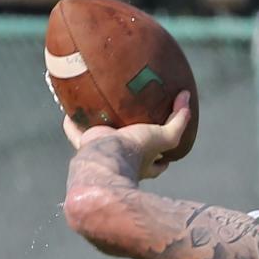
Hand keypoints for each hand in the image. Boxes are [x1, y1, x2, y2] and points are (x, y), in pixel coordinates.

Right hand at [62, 90, 190, 179]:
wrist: (106, 157)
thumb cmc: (137, 150)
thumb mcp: (166, 137)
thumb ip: (179, 120)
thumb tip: (186, 96)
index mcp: (142, 162)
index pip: (158, 160)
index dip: (162, 151)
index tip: (165, 137)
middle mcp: (123, 159)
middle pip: (128, 145)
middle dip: (129, 134)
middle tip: (131, 115)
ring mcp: (102, 152)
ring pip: (101, 137)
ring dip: (100, 124)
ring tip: (101, 106)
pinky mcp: (84, 144)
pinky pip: (75, 130)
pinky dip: (72, 121)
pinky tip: (71, 107)